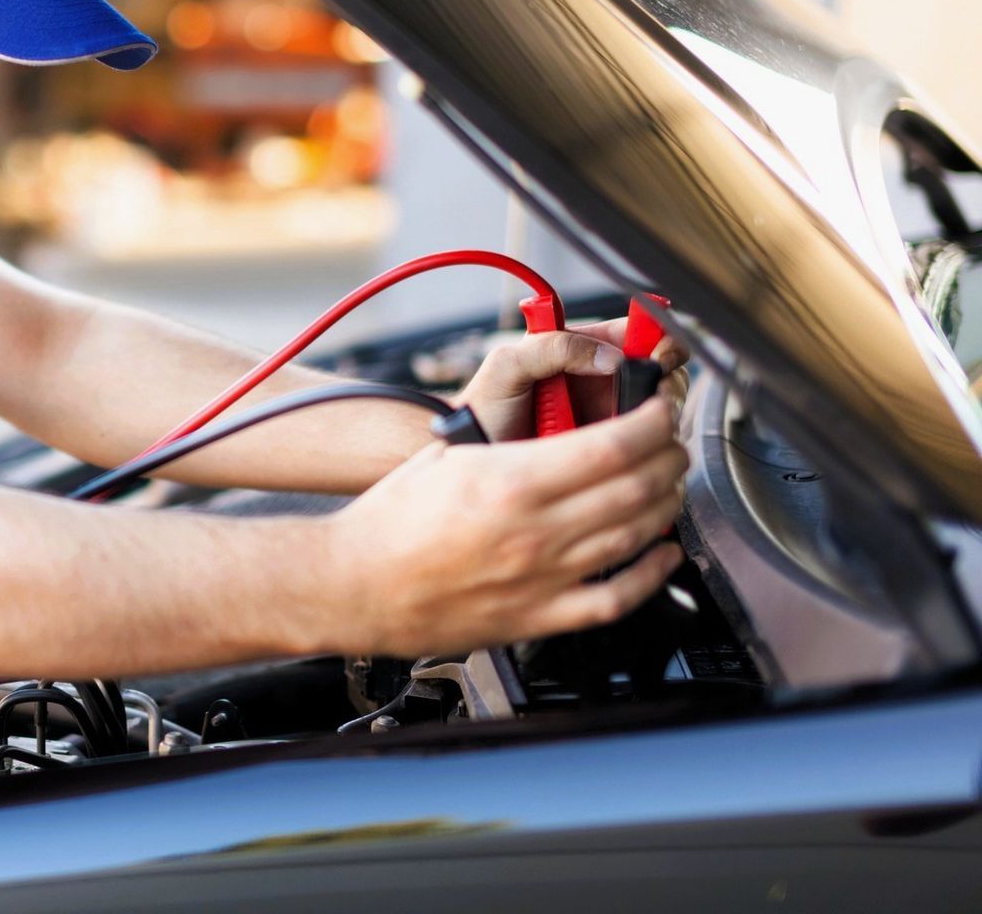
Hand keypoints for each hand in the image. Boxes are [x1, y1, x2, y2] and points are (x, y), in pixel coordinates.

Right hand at [319, 397, 687, 656]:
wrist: (356, 584)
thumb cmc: (391, 521)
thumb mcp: (449, 453)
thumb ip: (512, 440)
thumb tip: (560, 418)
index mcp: (511, 480)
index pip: (614, 444)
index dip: (653, 422)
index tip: (659, 410)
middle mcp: (535, 531)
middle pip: (637, 486)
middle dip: (669, 457)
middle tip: (670, 442)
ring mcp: (543, 577)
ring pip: (637, 535)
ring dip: (666, 503)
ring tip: (667, 483)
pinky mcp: (539, 616)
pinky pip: (617, 597)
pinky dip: (653, 573)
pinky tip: (663, 552)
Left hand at [456, 317, 688, 441]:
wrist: (471, 455)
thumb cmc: (483, 407)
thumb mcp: (507, 366)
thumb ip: (552, 347)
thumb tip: (609, 355)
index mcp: (581, 350)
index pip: (637, 334)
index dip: (659, 340)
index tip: (662, 356)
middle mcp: (601, 382)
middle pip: (660, 373)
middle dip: (666, 382)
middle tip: (654, 398)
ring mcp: (608, 417)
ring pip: (658, 412)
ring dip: (658, 417)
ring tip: (632, 426)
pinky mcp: (609, 449)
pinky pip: (644, 446)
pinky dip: (647, 446)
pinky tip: (632, 452)